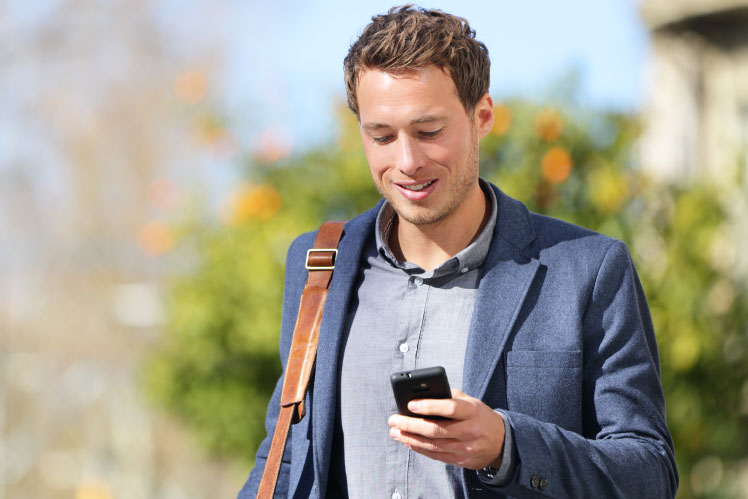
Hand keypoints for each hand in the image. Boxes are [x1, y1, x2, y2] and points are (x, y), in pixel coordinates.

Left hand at [387, 389, 504, 469]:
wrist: (502, 442)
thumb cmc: (480, 416)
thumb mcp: (471, 401)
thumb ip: (450, 397)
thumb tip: (423, 394)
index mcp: (472, 412)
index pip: (449, 408)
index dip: (428, 406)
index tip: (410, 404)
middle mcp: (469, 431)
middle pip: (435, 429)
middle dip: (410, 425)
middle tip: (393, 420)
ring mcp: (465, 448)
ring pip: (432, 445)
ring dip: (409, 438)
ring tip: (395, 432)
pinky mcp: (460, 460)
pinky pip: (435, 455)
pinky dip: (419, 448)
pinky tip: (408, 442)